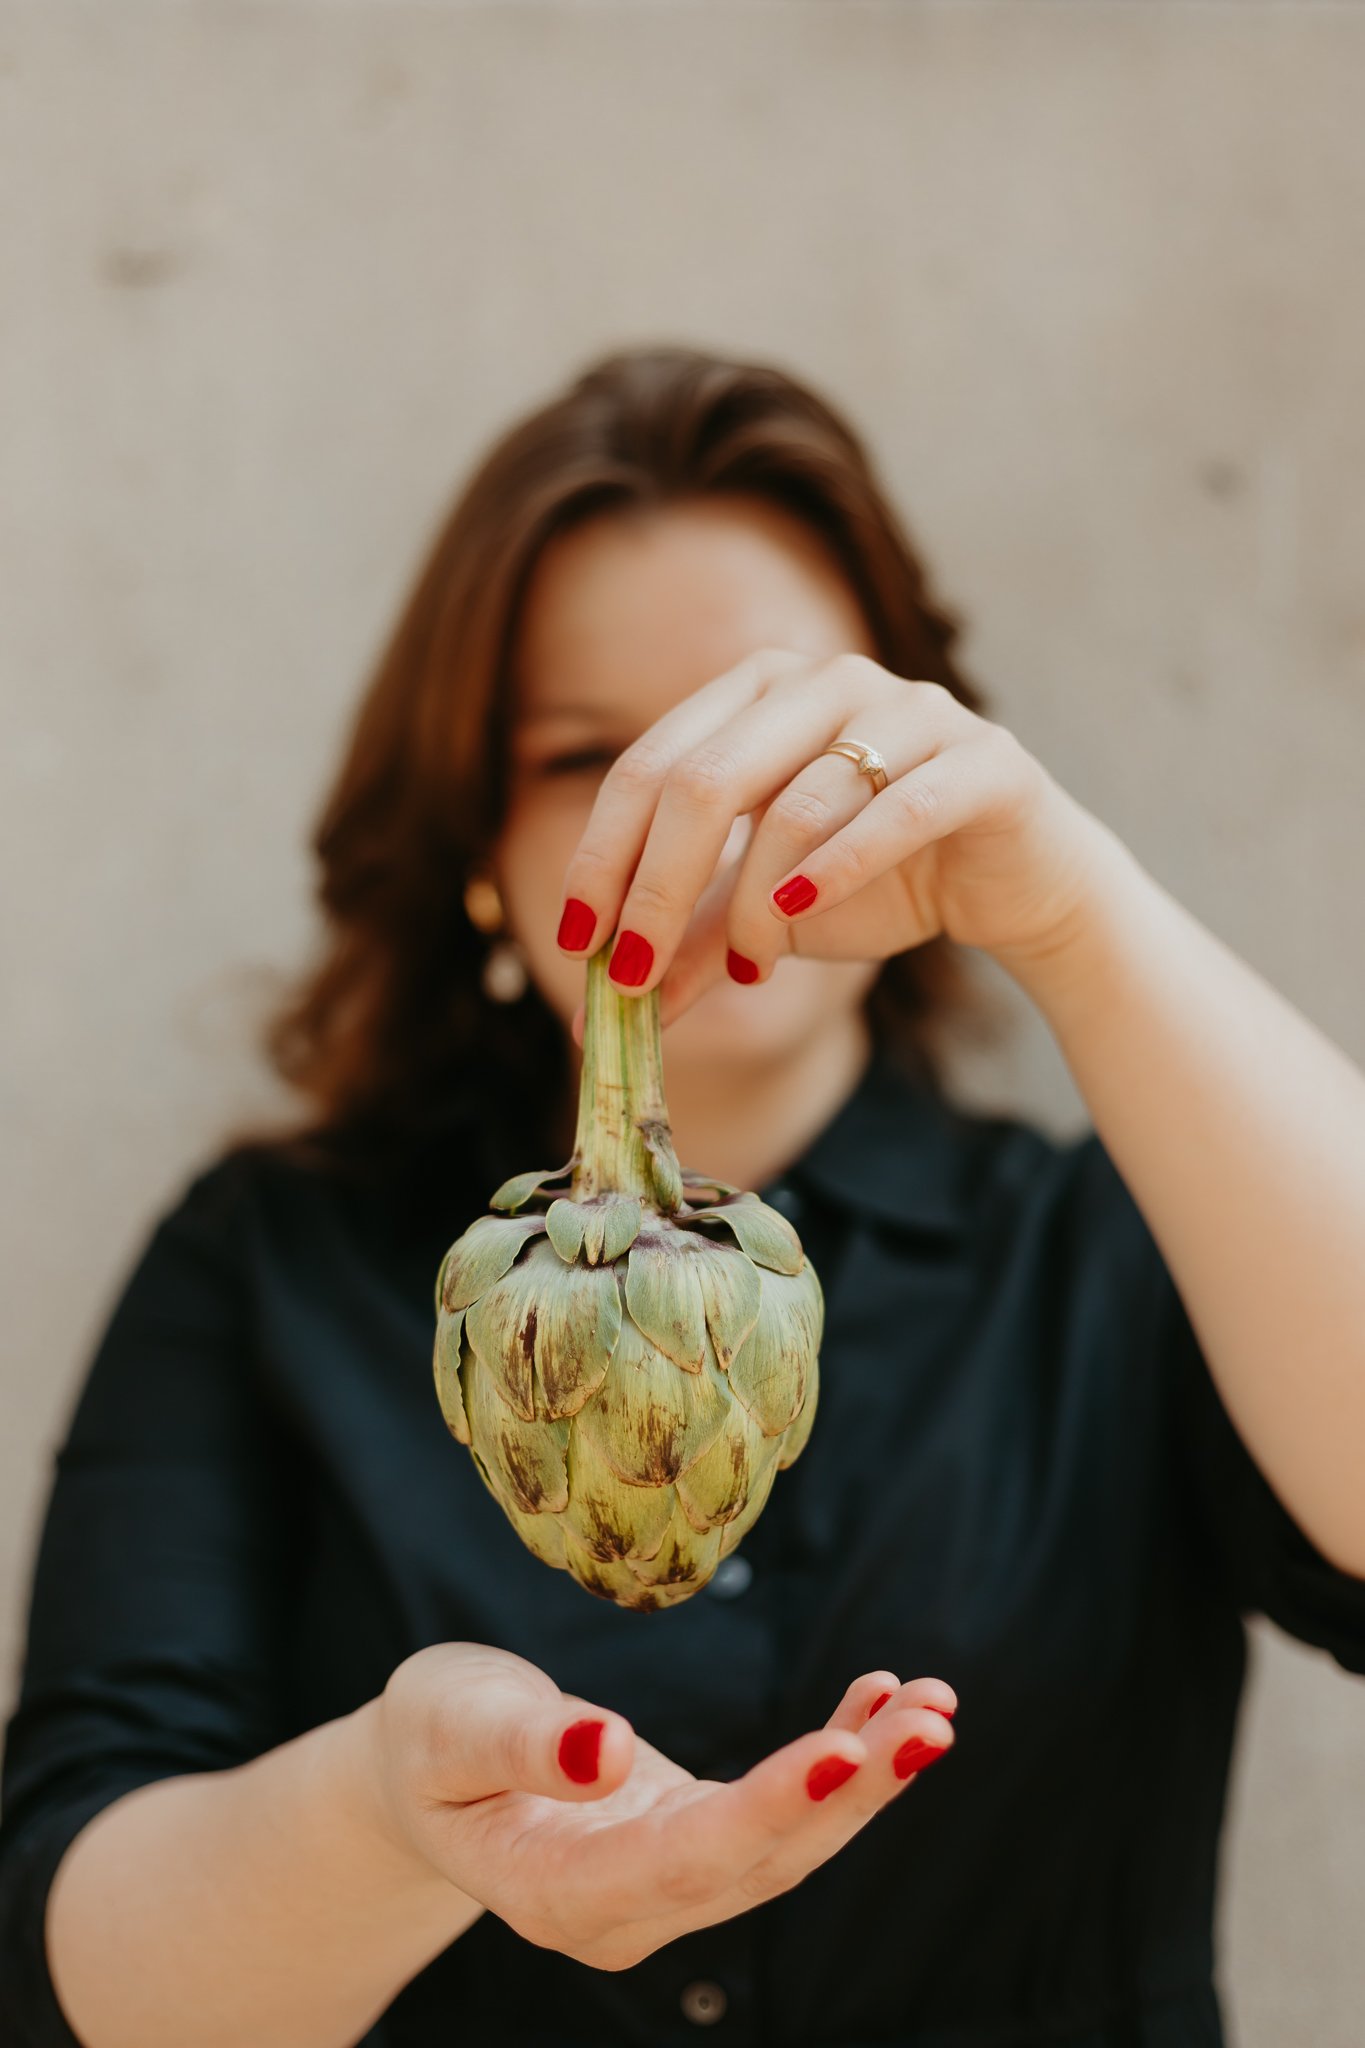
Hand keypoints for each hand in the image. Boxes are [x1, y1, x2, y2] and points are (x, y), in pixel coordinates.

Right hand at [362, 1642, 955, 1971]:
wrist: (426, 1773)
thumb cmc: (431, 1740)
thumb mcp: (452, 1724)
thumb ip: (524, 1746)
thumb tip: (605, 1750)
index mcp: (557, 1895)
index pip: (684, 1860)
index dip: (768, 1809)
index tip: (842, 1750)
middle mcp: (625, 1912)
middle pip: (761, 1861)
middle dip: (853, 1789)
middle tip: (931, 1718)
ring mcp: (664, 1889)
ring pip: (787, 1845)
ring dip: (865, 1775)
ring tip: (932, 1704)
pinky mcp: (691, 1848)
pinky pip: (778, 1815)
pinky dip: (835, 1757)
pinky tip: (879, 1698)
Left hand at [556, 647, 1112, 1023]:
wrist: (1014, 882)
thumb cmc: (877, 878)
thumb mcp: (763, 911)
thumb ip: (687, 942)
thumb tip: (596, 1013)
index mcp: (758, 692)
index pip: (649, 766)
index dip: (603, 856)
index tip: (576, 941)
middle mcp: (827, 680)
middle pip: (707, 779)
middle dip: (657, 888)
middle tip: (633, 976)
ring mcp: (911, 708)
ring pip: (798, 804)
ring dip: (754, 905)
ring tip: (751, 966)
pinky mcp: (983, 759)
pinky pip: (896, 810)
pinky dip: (838, 870)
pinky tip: (798, 918)